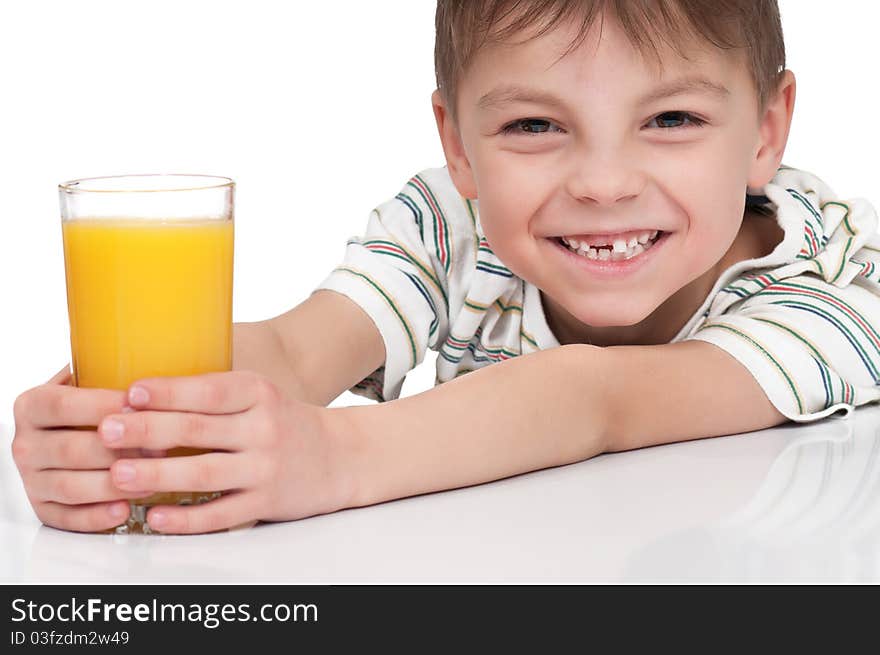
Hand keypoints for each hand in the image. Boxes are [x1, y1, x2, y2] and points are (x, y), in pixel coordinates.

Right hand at [12, 365, 157, 531]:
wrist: (78, 429)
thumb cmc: (98, 401)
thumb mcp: (94, 376)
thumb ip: (108, 368)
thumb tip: (153, 354)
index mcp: (33, 405)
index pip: (63, 405)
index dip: (103, 407)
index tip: (141, 407)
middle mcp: (25, 442)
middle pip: (71, 450)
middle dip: (119, 450)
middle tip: (160, 447)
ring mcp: (32, 478)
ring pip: (71, 487)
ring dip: (115, 484)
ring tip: (152, 478)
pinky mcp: (44, 507)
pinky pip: (67, 518)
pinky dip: (96, 517)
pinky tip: (124, 509)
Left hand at [97, 370, 355, 533]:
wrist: (341, 456)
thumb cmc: (284, 423)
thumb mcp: (258, 396)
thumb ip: (213, 395)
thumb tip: (141, 398)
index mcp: (259, 394)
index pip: (210, 391)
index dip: (169, 391)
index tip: (131, 392)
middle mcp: (264, 428)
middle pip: (199, 429)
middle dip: (148, 430)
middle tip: (106, 430)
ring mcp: (266, 468)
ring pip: (204, 473)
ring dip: (158, 474)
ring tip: (119, 474)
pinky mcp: (267, 503)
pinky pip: (220, 514)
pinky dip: (186, 518)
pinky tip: (156, 516)